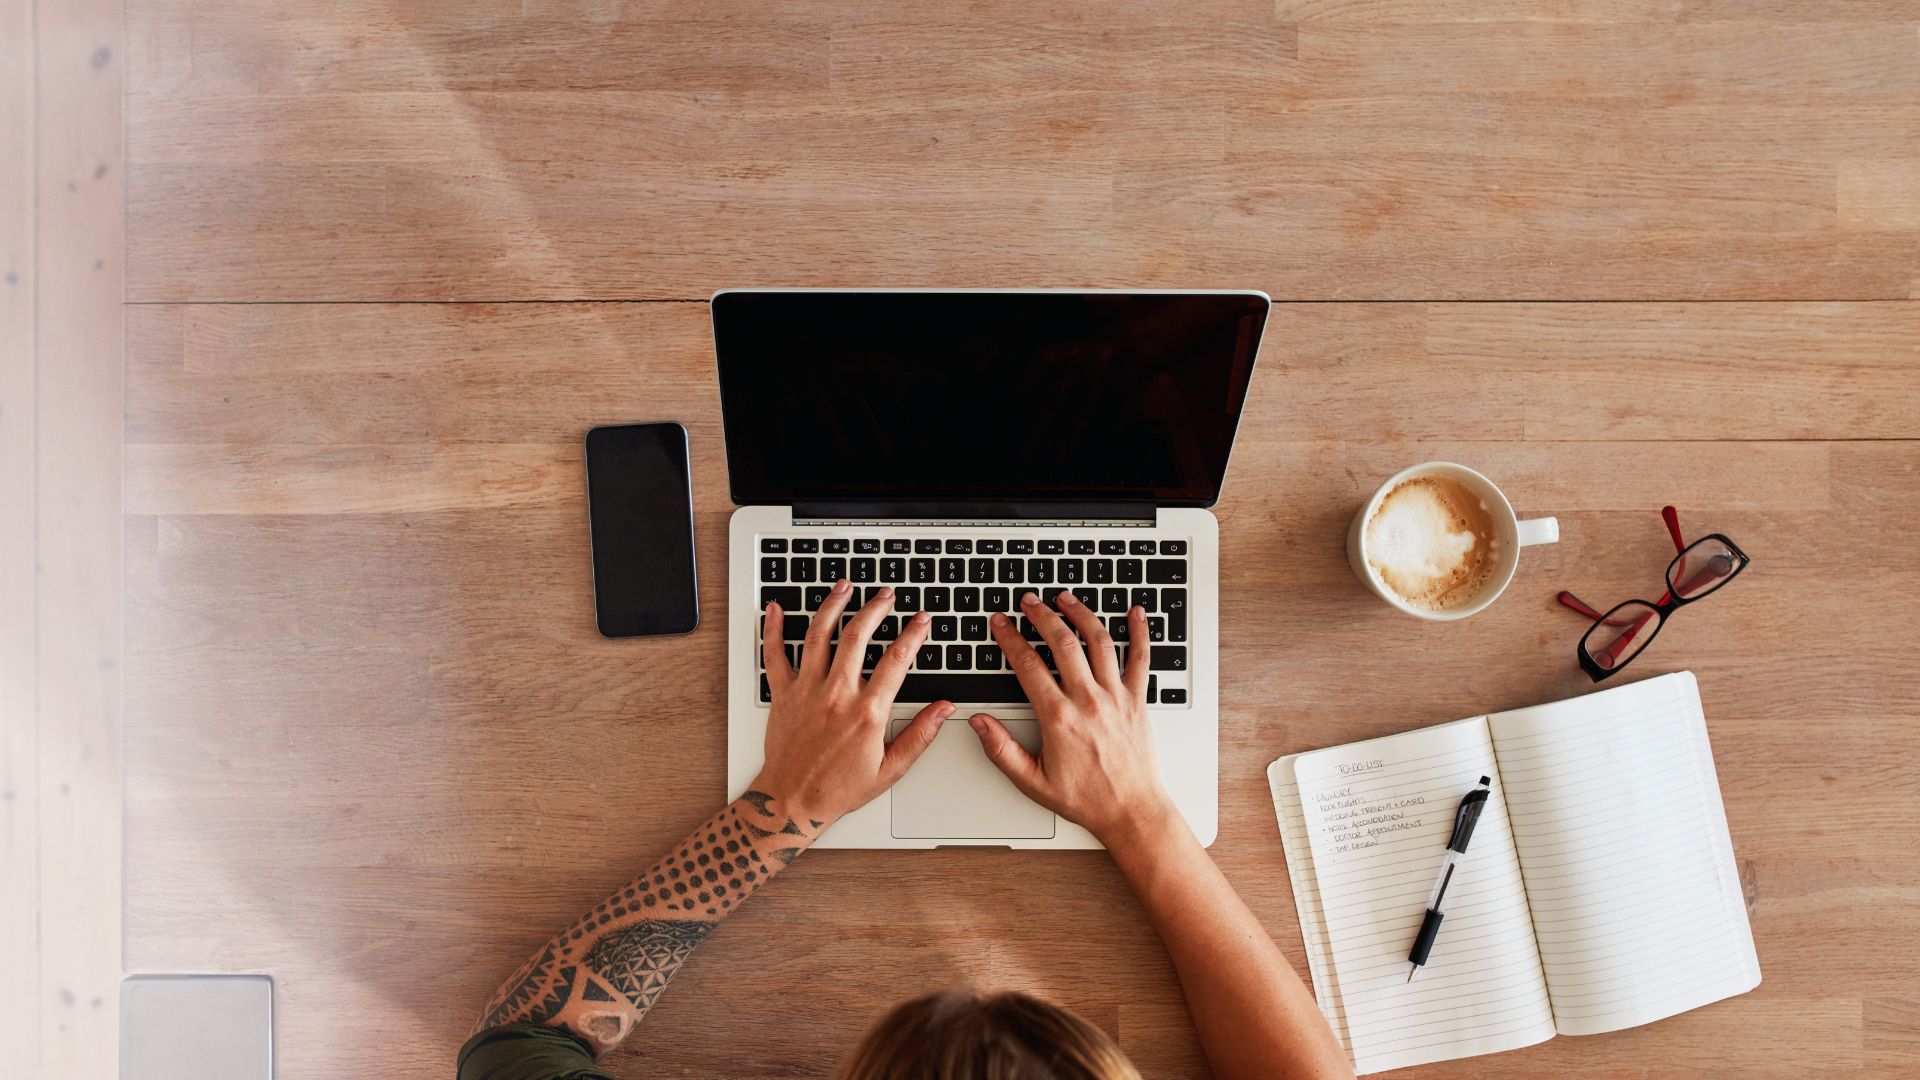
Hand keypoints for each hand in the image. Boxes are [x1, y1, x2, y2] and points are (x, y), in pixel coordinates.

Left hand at [753, 579, 952, 826]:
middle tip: (885, 594)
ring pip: (818, 635)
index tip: (922, 620)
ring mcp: (806, 691)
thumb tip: (944, 709)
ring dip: (832, 605)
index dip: (913, 634)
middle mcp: (836, 694)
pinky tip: (775, 609)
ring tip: (844, 587)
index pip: (897, 660)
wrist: (793, 801)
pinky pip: (774, 655)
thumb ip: (920, 735)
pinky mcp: (782, 694)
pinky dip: (772, 629)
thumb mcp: (891, 768)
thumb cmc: (839, 788)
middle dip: (875, 609)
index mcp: (867, 712)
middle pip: (857, 636)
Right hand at [968, 592, 1174, 844]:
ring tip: (1065, 598)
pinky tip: (1135, 612)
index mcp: (1059, 718)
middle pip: (1063, 644)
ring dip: (1081, 614)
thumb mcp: (1032, 781)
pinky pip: (1141, 659)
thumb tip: (979, 723)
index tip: (1001, 623)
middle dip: (1042, 616)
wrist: (1131, 811)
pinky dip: (1140, 632)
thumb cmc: (1085, 799)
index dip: (1010, 639)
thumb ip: (1001, 750)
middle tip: (1029, 601)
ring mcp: (1116, 697)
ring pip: (1099, 642)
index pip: (1028, 665)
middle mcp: (1088, 701)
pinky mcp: (1138, 700)